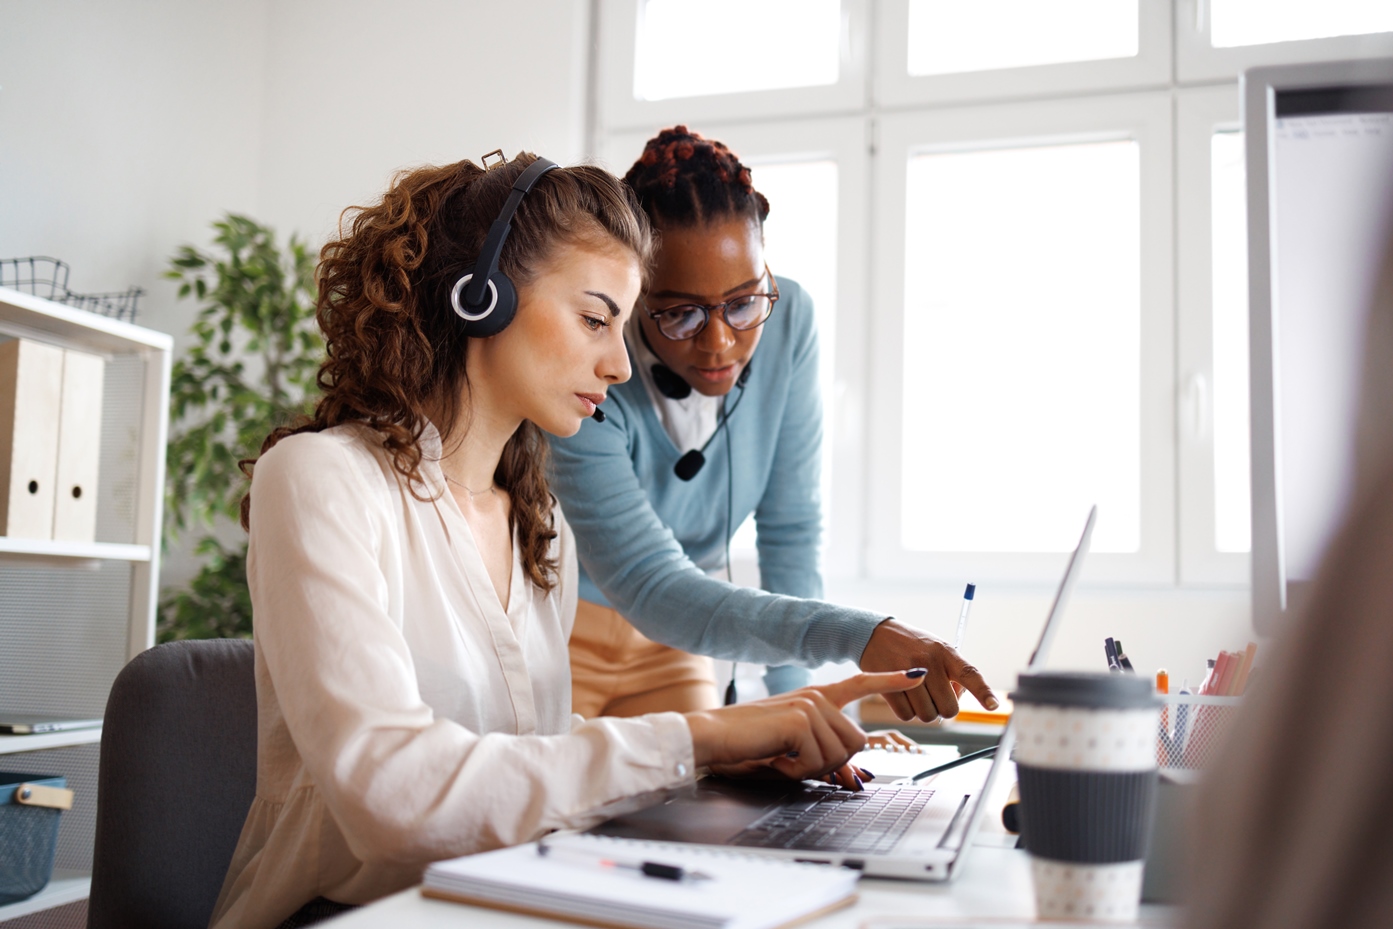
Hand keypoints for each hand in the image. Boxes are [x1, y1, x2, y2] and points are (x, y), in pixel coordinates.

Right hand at [684, 670, 928, 786]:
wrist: (712, 736)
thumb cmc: (747, 743)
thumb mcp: (792, 745)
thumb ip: (823, 748)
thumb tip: (855, 769)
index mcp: (815, 697)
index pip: (859, 683)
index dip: (890, 681)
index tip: (916, 675)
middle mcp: (816, 696)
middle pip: (856, 742)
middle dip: (830, 764)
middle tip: (793, 760)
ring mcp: (810, 706)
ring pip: (839, 755)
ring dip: (810, 768)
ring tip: (780, 757)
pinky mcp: (801, 721)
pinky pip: (817, 761)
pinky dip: (796, 770)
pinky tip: (775, 758)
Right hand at [859, 620, 998, 722]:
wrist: (875, 634)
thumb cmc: (912, 646)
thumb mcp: (936, 650)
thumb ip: (951, 674)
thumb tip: (956, 700)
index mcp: (945, 652)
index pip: (969, 674)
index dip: (982, 692)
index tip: (994, 705)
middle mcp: (929, 662)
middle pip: (947, 708)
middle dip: (942, 709)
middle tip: (933, 697)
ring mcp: (908, 674)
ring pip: (927, 715)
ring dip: (923, 711)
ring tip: (916, 693)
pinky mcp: (889, 684)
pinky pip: (907, 716)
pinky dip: (907, 712)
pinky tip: (903, 696)